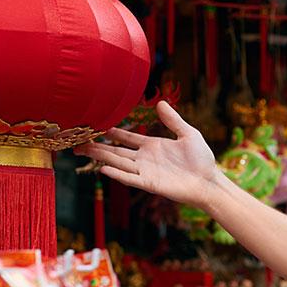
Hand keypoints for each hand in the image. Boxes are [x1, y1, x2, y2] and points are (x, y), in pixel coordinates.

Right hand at [74, 101, 220, 208]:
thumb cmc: (201, 159)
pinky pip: (130, 178)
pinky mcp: (149, 184)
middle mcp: (145, 159)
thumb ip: (173, 120)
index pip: (127, 138)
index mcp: (152, 146)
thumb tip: (161, 103)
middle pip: (116, 151)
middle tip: (77, 140)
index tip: (96, 125)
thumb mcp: (188, 134)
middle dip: (97, 146)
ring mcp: (146, 172)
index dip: (112, 132)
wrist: (209, 181)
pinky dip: (117, 174)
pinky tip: (103, 168)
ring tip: (82, 150)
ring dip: (101, 157)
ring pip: (118, 163)